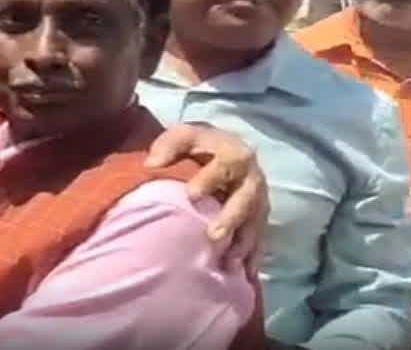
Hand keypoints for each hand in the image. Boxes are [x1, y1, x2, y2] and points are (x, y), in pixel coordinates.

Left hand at [145, 122, 268, 263]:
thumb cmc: (198, 147)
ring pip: (255, 223)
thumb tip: (151, 163)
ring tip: (229, 262)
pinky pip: (259, 240)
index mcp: (234, 154)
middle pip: (245, 200)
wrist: (223, 152)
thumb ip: (169, 146)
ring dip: (243, 243)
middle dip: (231, 218)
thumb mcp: (183, 136)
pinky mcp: (259, 220)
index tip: (191, 195)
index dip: (210, 179)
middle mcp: (251, 179)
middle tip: (213, 237)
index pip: (225, 166)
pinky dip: (253, 258)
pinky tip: (244, 275)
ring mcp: (259, 202)